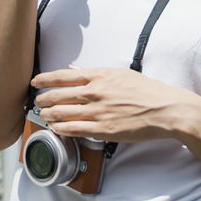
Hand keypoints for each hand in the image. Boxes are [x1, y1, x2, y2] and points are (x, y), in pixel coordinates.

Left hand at [32, 67, 200, 143]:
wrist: (165, 109)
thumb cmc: (147, 91)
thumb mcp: (121, 73)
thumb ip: (96, 73)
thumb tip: (76, 70)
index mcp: (99, 76)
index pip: (63, 76)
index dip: (44, 79)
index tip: (35, 82)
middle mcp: (95, 92)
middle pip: (57, 96)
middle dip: (42, 100)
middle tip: (36, 103)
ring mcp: (97, 112)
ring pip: (61, 114)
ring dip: (48, 115)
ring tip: (44, 116)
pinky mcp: (102, 130)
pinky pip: (73, 130)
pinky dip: (60, 129)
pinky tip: (55, 129)